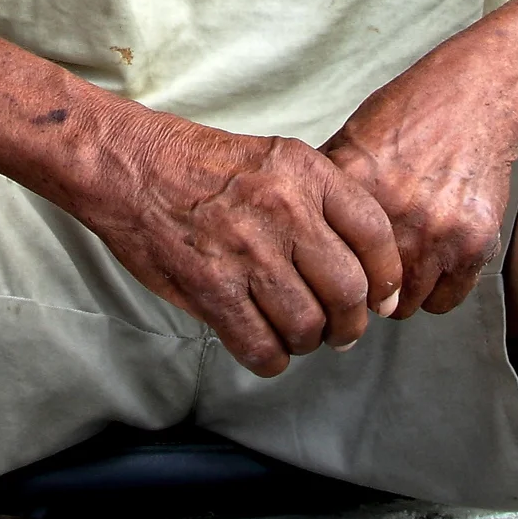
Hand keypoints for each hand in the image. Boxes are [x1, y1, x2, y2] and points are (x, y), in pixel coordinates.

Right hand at [81, 115, 404, 377]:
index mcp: (305, 172)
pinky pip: (260, 345)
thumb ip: (320, 201)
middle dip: (352, 323)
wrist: (130, 166)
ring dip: (309, 342)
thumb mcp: (275, 158)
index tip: (385, 298)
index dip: (387, 277)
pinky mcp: (211, 287)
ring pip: (307, 325)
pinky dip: (271, 360)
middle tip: (343, 331)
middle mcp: (283, 210)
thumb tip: (362, 265)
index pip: (374, 234)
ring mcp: (246, 251)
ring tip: (299, 336)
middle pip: (348, 290)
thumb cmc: (202, 165)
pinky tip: (266, 349)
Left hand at [324, 48, 517, 320]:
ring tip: (403, 262)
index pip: (324, 261)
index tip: (330, 272)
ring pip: (405, 305)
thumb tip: (285, 231)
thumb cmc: (410, 116)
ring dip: (401, 293)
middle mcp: (395, 214)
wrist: (475, 96)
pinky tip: (434, 260)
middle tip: (370, 270)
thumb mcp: (352, 139)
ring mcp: (437, 232)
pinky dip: (439, 289)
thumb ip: (323, 186)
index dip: (325, 272)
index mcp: (355, 186)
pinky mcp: (474, 244)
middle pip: (362, 293)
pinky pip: (445, 301)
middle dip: (363, 289)